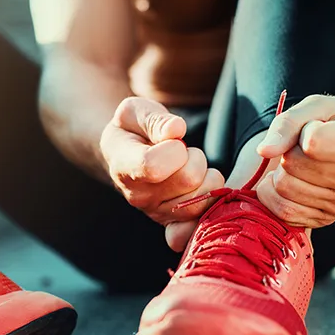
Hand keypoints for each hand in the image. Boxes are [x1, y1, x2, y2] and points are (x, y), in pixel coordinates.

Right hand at [100, 97, 224, 250]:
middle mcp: (138, 196)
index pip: (154, 166)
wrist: (128, 154)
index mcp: (124, 167)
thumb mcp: (135, 111)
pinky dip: (210, 201)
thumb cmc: (132, 129)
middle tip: (183, 151)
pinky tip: (200, 186)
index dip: (173, 148)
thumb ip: (153, 119)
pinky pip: (202, 219)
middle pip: (188, 179)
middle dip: (195, 157)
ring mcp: (156, 213)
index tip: (171, 138)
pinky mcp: (174, 223)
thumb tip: (176, 130)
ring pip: (202, 198)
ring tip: (188, 166)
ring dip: (206, 176)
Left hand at [255, 94, 334, 227]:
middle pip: (293, 166)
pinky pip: (284, 212)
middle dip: (289, 152)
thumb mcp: (317, 107)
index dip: (303, 131)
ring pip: (284, 189)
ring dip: (282, 172)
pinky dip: (275, 194)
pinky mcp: (327, 220)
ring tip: (300, 163)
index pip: (311, 143)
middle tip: (304, 147)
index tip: (316, 127)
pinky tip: (288, 180)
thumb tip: (263, 151)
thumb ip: (288, 124)